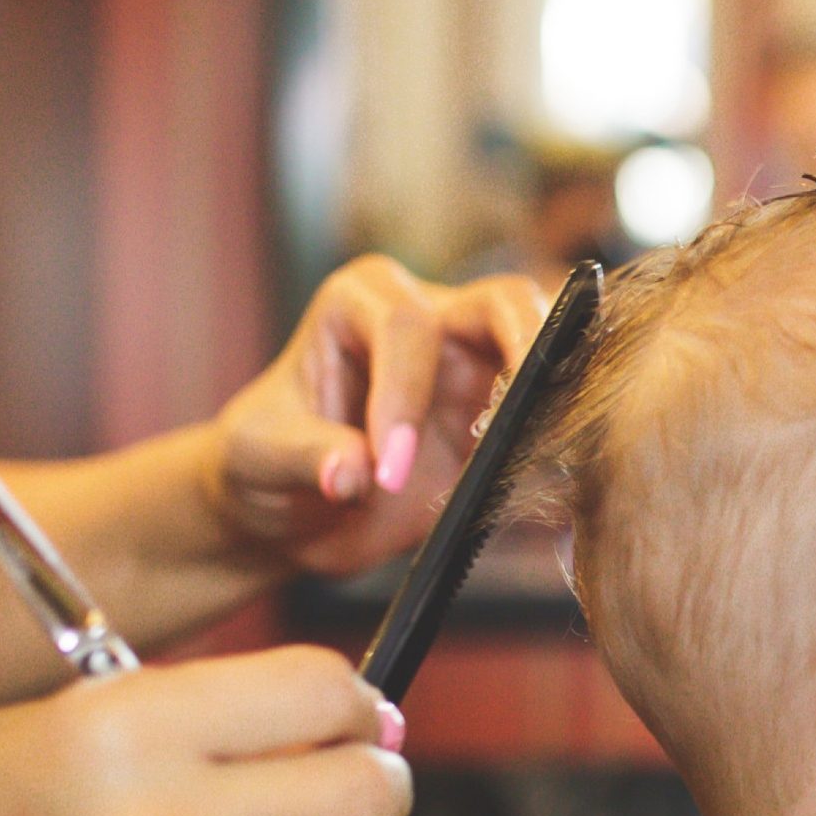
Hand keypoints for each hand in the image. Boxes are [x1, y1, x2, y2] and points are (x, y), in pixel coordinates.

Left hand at [209, 253, 549, 577]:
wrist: (288, 513)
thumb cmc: (262, 463)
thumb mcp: (257, 458)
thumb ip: (305, 456)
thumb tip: (351, 474)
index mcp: (360, 303)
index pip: (407, 327)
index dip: (405, 396)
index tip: (385, 472)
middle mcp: (427, 320)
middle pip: (505, 303)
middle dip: (525, 354)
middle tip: (516, 430)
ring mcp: (471, 369)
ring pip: (548, 347)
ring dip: (556, 399)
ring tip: (542, 461)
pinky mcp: (499, 424)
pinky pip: (548, 419)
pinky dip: (559, 447)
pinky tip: (549, 489)